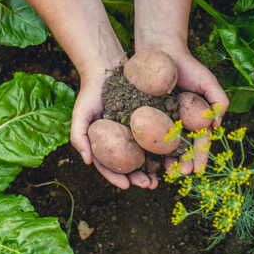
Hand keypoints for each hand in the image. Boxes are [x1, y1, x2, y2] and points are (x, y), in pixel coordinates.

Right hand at [70, 72, 158, 189]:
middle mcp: (122, 140)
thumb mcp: (80, 114)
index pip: (111, 167)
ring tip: (163, 176)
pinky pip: (159, 135)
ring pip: (148, 154)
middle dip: (141, 178)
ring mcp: (137, 131)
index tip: (126, 186)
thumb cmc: (89, 93)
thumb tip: (87, 162)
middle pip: (132, 165)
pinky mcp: (151, 118)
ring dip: (156, 167)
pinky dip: (166, 147)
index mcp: (106, 144)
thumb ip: (79, 137)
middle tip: (150, 185)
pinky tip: (173, 155)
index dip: (117, 178)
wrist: (106, 68)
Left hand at [155, 48, 228, 175]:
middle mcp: (177, 124)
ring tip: (164, 172)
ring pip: (162, 147)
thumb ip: (218, 101)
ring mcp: (159, 121)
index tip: (198, 170)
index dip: (199, 157)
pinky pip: (143, 135)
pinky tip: (144, 160)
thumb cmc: (187, 66)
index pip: (199, 142)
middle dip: (182, 163)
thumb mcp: (208, 81)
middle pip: (180, 149)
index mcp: (194, 120)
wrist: (160, 50)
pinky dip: (145, 149)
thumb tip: (217, 125)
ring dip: (164, 161)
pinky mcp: (142, 116)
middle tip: (180, 173)